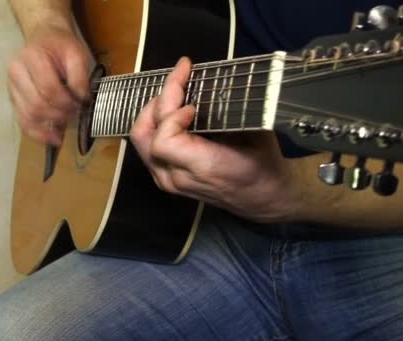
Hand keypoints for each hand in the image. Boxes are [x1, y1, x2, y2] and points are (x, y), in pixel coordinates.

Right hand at [7, 23, 89, 144]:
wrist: (43, 36)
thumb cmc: (60, 45)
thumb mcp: (77, 53)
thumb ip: (80, 76)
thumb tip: (82, 100)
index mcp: (31, 57)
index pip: (49, 89)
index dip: (67, 101)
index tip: (81, 104)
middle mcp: (16, 72)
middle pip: (37, 105)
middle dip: (59, 114)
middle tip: (75, 114)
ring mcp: (12, 86)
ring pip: (27, 116)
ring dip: (49, 126)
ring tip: (65, 127)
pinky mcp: (13, 98)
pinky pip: (22, 120)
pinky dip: (37, 133)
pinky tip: (52, 139)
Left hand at [130, 57, 302, 222]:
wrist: (263, 198)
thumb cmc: (263, 166)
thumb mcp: (256, 135)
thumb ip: (230, 113)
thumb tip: (216, 85)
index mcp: (202, 167)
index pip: (163, 140)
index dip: (172, 115)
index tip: (193, 104)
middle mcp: (177, 177)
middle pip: (144, 136)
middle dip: (157, 102)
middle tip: (178, 80)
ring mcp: (168, 181)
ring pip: (140, 141)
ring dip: (152, 112)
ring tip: (171, 94)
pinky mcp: (166, 180)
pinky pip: (146, 148)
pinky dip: (154, 125)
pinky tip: (170, 112)